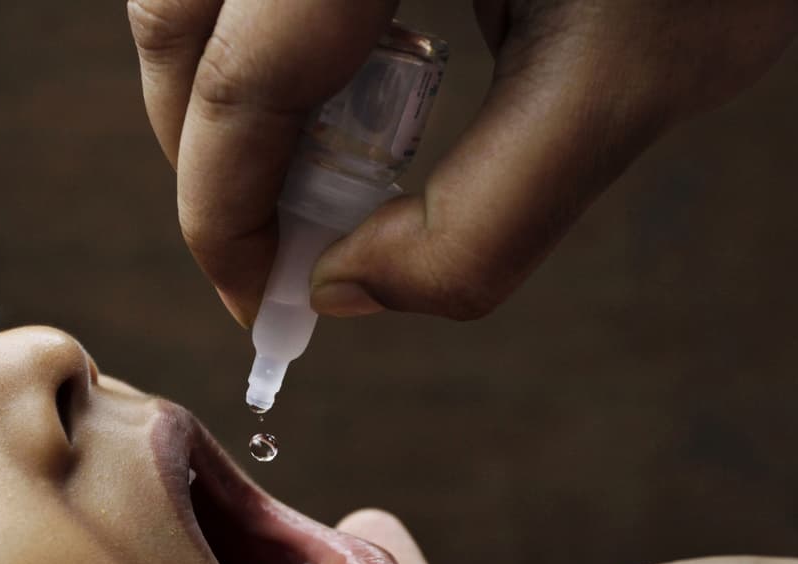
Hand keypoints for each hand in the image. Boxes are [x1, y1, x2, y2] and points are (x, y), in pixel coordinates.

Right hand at [128, 0, 797, 324]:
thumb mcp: (621, 92)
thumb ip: (481, 224)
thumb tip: (342, 292)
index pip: (240, 79)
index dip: (226, 216)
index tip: (258, 301)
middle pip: (175, 18)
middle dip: (205, 151)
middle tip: (265, 245)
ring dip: (224, 88)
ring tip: (308, 160)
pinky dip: (258, 33)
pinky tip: (337, 70)